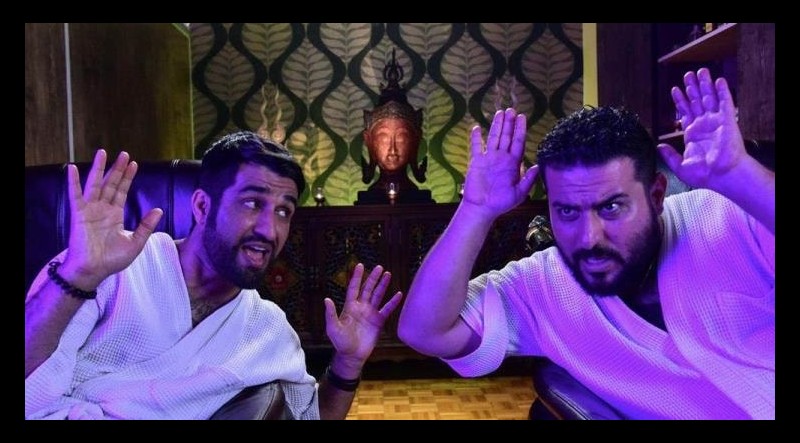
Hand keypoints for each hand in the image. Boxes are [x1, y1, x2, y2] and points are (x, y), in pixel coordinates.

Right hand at [61, 149, 162, 288]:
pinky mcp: (79, 214)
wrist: (94, 271)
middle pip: (111, 184)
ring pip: (95, 185)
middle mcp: (102, 209)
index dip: (127, 177)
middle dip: (117, 169)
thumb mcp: (135, 242)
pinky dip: (74, 182)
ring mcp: (90, 210)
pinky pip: (75, 196)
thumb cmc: (112, 260)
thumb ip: (146, 226)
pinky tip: (73, 168)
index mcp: (115, 215)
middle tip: (124, 153)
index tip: (134, 163)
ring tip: (103, 152)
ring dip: (99, 169)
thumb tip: (159, 209)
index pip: (122, 191)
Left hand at [324, 263, 402, 374]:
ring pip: (378, 295)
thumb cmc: (341, 342)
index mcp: (349, 306)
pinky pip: (387, 309)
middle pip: (368, 289)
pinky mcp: (379, 321)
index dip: (357, 277)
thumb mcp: (333, 328)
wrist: (352, 355)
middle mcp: (361, 307)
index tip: (360, 265)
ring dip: (382, 285)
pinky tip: (399, 294)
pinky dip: (393, 302)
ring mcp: (370, 313)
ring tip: (388, 274)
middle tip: (379, 267)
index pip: (354, 288)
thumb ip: (331, 314)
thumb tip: (327, 299)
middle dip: (373, 278)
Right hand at [464, 108, 537, 218]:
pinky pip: (476, 147)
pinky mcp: (476, 162)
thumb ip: (528, 180)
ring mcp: (489, 158)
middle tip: (511, 110)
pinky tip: (476, 128)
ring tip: (500, 113)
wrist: (482, 208)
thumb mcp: (519, 193)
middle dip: (509, 123)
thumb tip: (537, 166)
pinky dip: (475, 138)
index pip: (518, 142)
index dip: (520, 130)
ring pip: (493, 137)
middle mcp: (501, 158)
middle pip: (507, 136)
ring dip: (496, 125)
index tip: (522, 118)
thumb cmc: (501, 203)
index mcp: (513, 164)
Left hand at [657, 68, 746, 190]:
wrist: (721, 175)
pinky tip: (718, 80)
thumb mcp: (680, 166)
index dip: (680, 100)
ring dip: (704, 85)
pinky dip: (722, 91)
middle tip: (688, 74)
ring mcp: (716, 121)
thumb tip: (658, 146)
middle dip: (692, 87)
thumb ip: (669, 155)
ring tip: (700, 71)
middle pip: (697, 101)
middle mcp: (704, 125)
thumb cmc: (704, 174)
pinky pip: (725, 102)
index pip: (685, 112)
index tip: (674, 88)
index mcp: (693, 134)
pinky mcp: (727, 120)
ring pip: (709, 98)